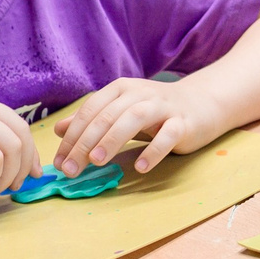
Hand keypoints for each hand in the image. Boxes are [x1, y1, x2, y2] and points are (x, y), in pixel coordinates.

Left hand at [52, 78, 222, 175]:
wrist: (201, 103)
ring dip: (112, 139)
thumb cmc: (155, 112)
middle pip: (108, 115)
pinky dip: (153, 150)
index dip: (72, 136)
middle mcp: (140, 93)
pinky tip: (141, 167)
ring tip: (97, 161)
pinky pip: (168, 134)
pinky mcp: (184, 122)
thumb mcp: (120, 112)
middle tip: (71, 169)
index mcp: (121, 89)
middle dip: (85, 142)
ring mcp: (163, 107)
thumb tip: (58, 130)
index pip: (90, 110)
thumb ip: (92, 120)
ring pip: (134, 118)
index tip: (60, 162)